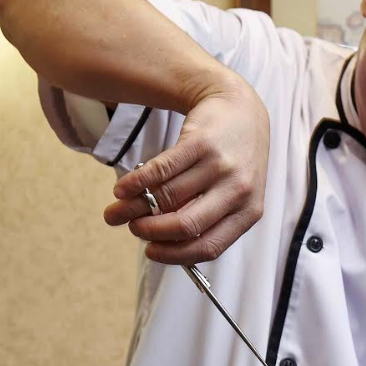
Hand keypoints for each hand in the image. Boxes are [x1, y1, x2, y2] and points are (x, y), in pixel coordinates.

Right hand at [103, 80, 270, 264]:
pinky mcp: (200, 143)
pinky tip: (122, 189)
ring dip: (135, 207)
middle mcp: (238, 191)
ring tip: (117, 210)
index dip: (175, 254)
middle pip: (186, 224)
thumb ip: (208, 219)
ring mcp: (220, 166)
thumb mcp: (234, 194)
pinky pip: (161, 170)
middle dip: (151, 232)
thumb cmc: (233, 161)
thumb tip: (162, 243)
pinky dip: (137, 182)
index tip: (151, 252)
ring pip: (168, 197)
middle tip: (133, 229)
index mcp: (248, 212)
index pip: (209, 246)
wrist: (240, 110)